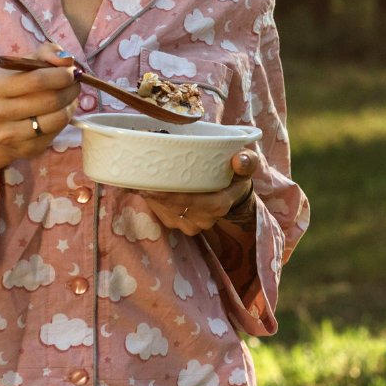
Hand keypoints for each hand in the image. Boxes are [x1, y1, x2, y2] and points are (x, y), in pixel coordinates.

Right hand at [0, 43, 78, 199]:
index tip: (73, 71)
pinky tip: (60, 112)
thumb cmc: (16, 87)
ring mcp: (8, 135)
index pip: (37, 79)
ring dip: (71, 105)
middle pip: (50, 100)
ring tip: (71, 97)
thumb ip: (47, 53)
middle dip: (71, 89)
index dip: (62, 74)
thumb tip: (67, 59)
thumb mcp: (26, 63)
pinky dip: (64, 120)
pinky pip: (56, 133)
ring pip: (56, 119)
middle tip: (76, 84)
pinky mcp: (24, 150)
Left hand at [137, 149, 259, 235]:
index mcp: (220, 204)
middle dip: (156, 195)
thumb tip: (239, 160)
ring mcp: (192, 225)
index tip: (153, 184)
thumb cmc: (236, 174)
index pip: (193, 202)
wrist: (232, 192)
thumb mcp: (246, 163)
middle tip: (138, 178)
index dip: (171, 195)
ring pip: (166, 212)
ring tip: (139, 181)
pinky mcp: (180, 224)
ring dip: (152, 199)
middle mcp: (205, 219)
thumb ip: (247, 160)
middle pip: (175, 208)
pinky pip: (163, 215)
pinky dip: (153, 202)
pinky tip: (146, 189)